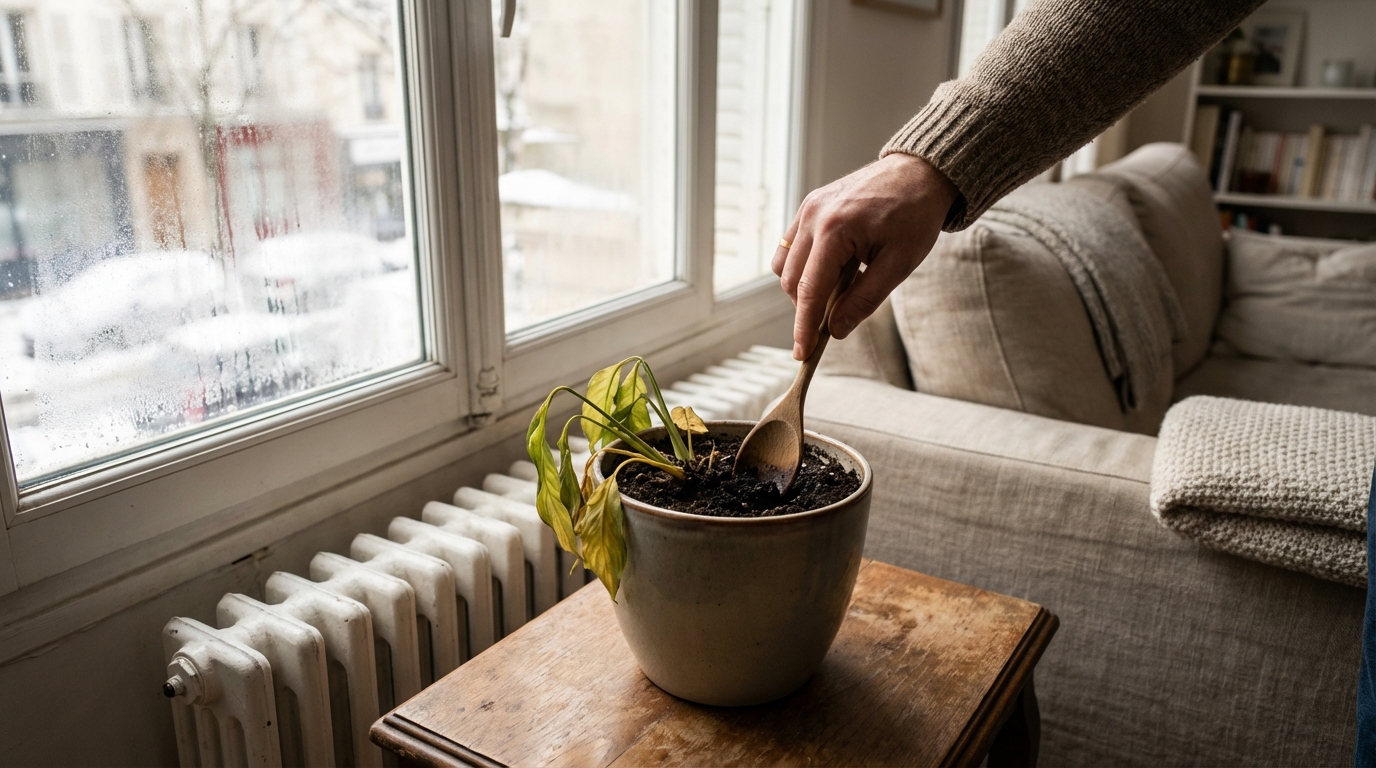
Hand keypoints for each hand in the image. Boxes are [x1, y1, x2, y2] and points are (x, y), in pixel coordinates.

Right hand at [774, 153, 957, 359]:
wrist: (919, 173)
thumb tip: (835, 331)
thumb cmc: (914, 215)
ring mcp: (808, 209)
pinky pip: (791, 247)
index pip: (810, 291)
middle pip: (792, 281)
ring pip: (785, 265)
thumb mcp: (899, 264)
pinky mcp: (809, 206)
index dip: (804, 327)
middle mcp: (813, 216)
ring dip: (803, 288)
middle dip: (807, 308)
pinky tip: (833, 270)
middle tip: (834, 321)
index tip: (802, 354)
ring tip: (839, 290)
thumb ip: (864, 300)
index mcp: (836, 230)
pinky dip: (804, 267)